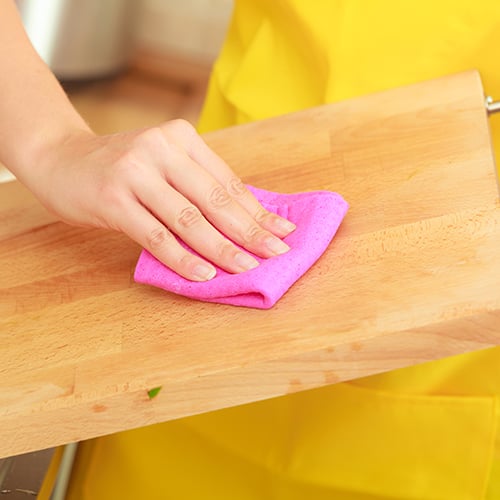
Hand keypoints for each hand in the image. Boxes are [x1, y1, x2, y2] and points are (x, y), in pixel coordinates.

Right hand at [27, 119, 295, 280]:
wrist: (59, 158)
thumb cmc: (121, 168)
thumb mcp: (162, 165)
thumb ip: (196, 185)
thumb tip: (245, 220)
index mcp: (180, 138)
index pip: (228, 182)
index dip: (258, 210)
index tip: (283, 231)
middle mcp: (161, 148)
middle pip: (215, 199)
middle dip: (250, 231)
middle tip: (278, 253)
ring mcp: (135, 172)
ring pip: (189, 219)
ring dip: (222, 248)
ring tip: (247, 267)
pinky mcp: (112, 198)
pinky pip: (156, 235)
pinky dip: (182, 257)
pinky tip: (204, 274)